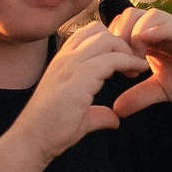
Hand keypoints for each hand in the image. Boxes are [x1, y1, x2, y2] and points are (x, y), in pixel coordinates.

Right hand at [7, 23, 149, 162]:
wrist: (32, 140)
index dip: (110, 44)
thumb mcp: (81, 117)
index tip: (124, 63)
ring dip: (127, 50)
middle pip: (99, 30)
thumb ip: (98, 114)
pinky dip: (129, 61)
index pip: (88, 35)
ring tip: (138, 67)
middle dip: (121, 42)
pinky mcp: (79, 77)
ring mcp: (71, 64)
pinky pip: (111, 58)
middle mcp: (65, 58)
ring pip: (106, 39)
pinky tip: (138, 70)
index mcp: (63, 62)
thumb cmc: (51, 130)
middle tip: (134, 63)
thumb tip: (114, 119)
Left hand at [108, 9, 171, 115]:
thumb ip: (139, 96)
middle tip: (117, 57)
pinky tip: (147, 39)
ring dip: (137, 32)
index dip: (111, 39)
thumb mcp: (161, 90)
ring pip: (151, 16)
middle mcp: (162, 30)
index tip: (108, 62)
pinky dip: (160, 30)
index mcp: (150, 39)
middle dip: (118, 33)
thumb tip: (116, 110)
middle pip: (130, 14)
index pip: (121, 24)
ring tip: (135, 55)